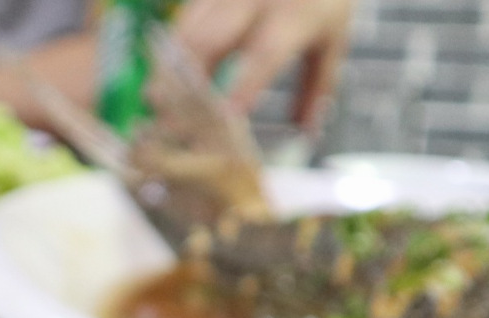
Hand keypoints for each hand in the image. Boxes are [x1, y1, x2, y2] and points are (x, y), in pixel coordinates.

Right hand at [171, 0, 354, 128]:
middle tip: (167, 116)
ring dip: (168, 65)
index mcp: (293, 16)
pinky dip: (171, 47)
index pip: (264, 55)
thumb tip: (306, 131)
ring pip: (188, 27)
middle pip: (210, 40)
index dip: (243, 87)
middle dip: (184, 80)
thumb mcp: (332, 38)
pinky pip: (185, 16)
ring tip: (156, 99)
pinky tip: (163, 72)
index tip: (225, 118)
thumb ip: (317, 85)